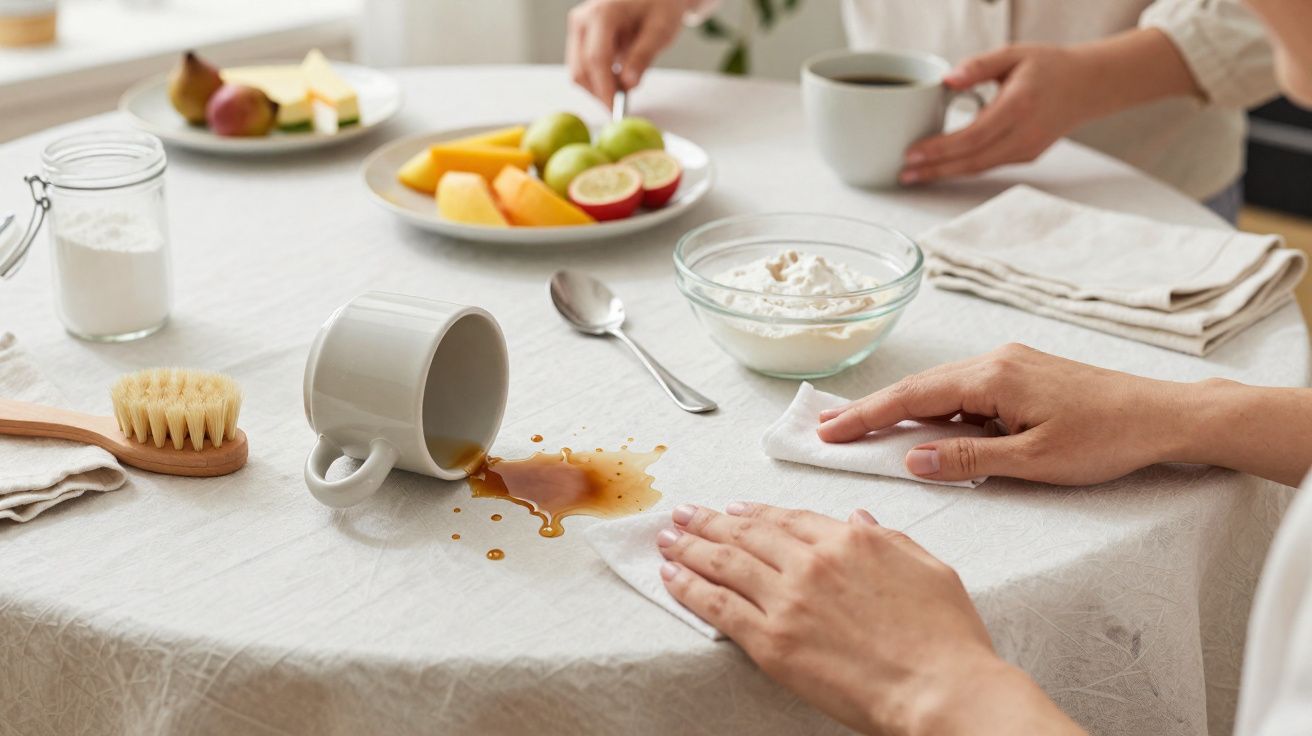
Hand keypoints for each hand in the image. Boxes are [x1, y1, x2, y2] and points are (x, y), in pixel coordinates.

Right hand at [566, 0, 685, 106]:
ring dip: (598, 87)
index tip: (615, 109)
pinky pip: (582, 67)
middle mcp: (583, 19)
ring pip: (578, 71)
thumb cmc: (660, 4)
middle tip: (622, 106)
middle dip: (600, 92)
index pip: (596, 59)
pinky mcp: (580, 36)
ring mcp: (578, 28)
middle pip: (581, 69)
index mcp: (602, 13)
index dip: (605, 89)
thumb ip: (643, 56)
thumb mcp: (660, 29)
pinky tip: (617, 77)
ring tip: (625, 86)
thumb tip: (628, 85)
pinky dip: (597, 78)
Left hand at [659, 502, 1083, 734]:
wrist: (940, 687)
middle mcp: (812, 561)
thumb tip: (856, 518)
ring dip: (689, 546)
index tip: (733, 508)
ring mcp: (789, 599)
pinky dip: (688, 587)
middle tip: (683, 513)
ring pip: (724, 562)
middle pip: (747, 532)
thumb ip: (885, 538)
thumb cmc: (945, 636)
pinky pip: (717, 606)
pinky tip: (671, 577)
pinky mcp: (772, 641)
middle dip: (709, 520)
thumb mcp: (926, 566)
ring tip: (666, 538)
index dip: (754, 512)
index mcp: (850, 539)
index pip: (788, 518)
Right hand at [817, 344, 1190, 484]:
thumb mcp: (1033, 462)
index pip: (912, 398)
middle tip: (828, 429)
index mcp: (992, 377)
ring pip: (941, 387)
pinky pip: (964, 390)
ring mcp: (1010, 363)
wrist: (1164, 416)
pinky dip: (935, 409)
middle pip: (918, 386)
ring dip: (902, 409)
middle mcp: (995, 360)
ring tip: (863, 430)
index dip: (866, 417)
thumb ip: (967, 459)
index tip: (828, 431)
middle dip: (872, 410)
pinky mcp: (1023, 373)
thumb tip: (911, 459)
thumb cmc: (1106, 439)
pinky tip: (924, 428)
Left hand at [900, 44, 1093, 184]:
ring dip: (945, 173)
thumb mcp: (1013, 54)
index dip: (940, 149)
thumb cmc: (1050, 67)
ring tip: (915, 174)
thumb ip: (978, 65)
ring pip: (979, 168)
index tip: (912, 153)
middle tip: (903, 173)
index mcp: (1018, 106)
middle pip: (972, 161)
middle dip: (935, 170)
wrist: (1088, 85)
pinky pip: (989, 166)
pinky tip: (940, 166)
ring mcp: (1027, 150)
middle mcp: (1024, 134)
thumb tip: (946, 79)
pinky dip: (962, 168)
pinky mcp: (1026, 157)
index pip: (972, 136)